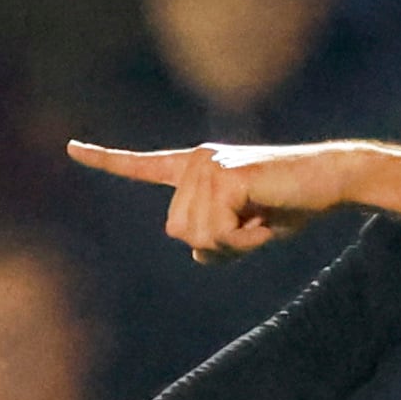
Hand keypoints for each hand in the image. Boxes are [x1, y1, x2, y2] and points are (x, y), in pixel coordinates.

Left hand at [67, 137, 355, 257]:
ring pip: (197, 237)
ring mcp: (208, 166)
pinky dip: (246, 241)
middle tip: (253, 224)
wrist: (329, 180)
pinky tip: (266, 219)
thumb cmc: (291, 205)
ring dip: (235, 243)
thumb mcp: (246, 231)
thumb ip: (216, 242)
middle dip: (218, 244)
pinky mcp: (225, 177)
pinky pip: (220, 234)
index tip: (70, 148)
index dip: (106, 160)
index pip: (142, 166)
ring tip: (262, 217)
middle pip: (178, 233)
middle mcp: (194, 161)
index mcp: (193, 168)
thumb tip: (196, 251)